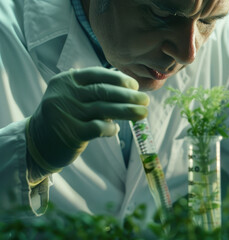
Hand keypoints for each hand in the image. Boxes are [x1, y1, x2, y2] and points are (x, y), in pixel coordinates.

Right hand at [26, 67, 149, 171]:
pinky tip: (116, 130)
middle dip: (128, 95)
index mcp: (66, 81)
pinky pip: (98, 128)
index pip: (96, 74)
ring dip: (127, 111)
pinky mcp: (70, 133)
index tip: (134, 85)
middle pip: (103, 92)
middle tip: (145, 100)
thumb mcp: (71, 96)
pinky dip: (110, 128)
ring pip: (103, 109)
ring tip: (143, 113)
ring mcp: (66, 113)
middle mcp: (64, 94)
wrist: (37, 142)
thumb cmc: (64, 116)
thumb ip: (92, 88)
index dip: (118, 79)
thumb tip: (127, 85)